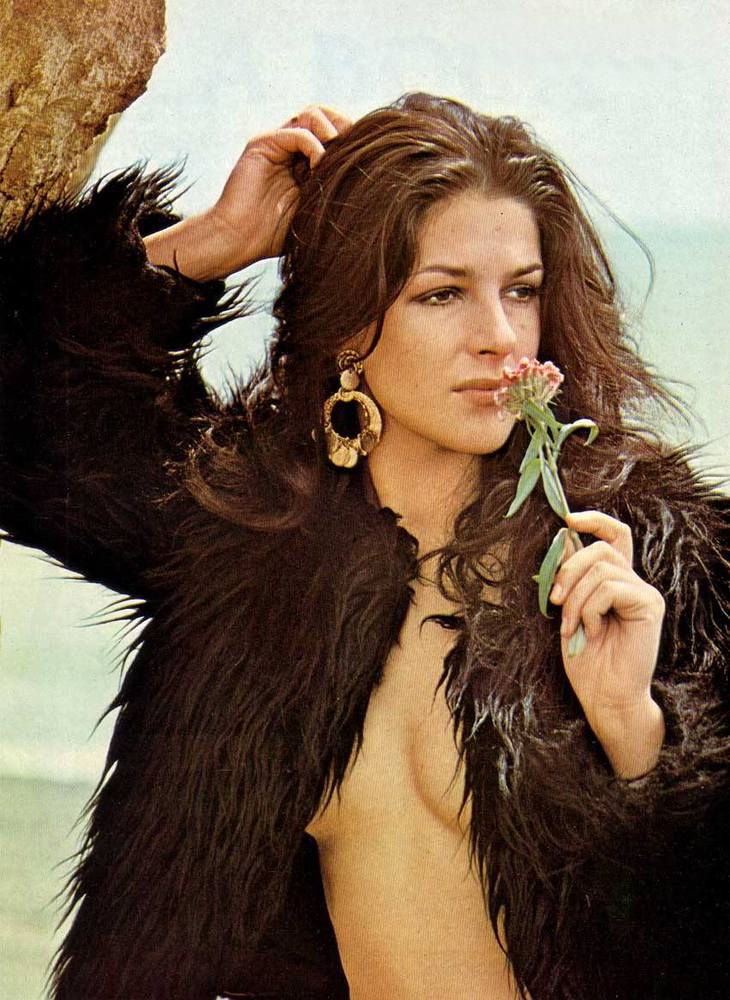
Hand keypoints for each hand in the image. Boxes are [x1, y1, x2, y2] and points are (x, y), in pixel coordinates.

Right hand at [209, 105, 351, 271]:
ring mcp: (276, 142)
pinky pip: (297, 132)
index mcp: (303, 160)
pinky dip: (314, 146)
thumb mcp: (316, 211)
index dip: (351, 136)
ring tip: (336, 159)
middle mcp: (289, 146)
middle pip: (325, 115)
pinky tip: (319, 167)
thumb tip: (375, 185)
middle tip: (355, 149)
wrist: (241, 240)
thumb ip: (335, 191)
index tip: (367, 155)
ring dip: (330, 132)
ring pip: (312, 115)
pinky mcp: (262, 144)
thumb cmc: (276, 234)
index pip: (333, 131)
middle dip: (345, 126)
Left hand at [549, 510, 665, 777]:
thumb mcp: (570, 610)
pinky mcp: (649, 605)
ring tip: (572, 626)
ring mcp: (644, 592)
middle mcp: (634, 582)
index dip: (594, 520)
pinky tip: (591, 632)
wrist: (605, 695)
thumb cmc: (586, 659)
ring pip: (601, 568)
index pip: (615, 533)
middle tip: (555, 601)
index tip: (567, 520)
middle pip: (600, 548)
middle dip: (568, 569)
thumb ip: (571, 577)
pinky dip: (590, 609)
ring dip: (575, 597)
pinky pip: (610, 588)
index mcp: (616, 580)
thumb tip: (563, 538)